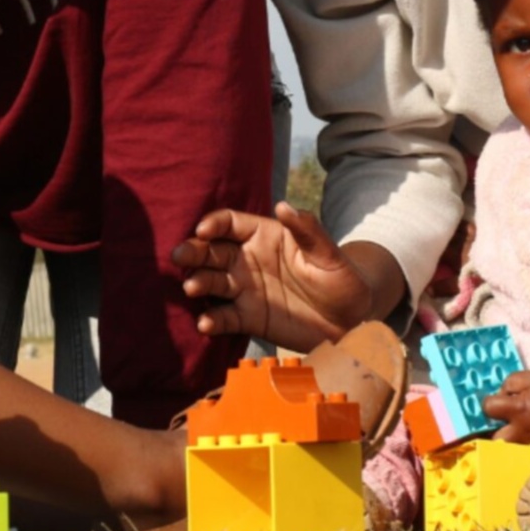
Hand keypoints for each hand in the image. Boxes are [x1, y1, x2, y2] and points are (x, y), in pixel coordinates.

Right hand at [171, 203, 372, 349]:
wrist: (350, 322)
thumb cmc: (343, 280)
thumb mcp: (330, 255)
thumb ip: (308, 231)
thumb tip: (283, 206)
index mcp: (265, 236)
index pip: (230, 223)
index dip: (214, 223)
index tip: (202, 230)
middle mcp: (248, 260)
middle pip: (213, 251)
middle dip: (194, 251)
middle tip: (179, 256)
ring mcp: (245, 289)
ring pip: (212, 282)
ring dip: (198, 283)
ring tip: (191, 288)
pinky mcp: (248, 318)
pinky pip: (224, 317)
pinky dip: (212, 320)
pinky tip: (205, 324)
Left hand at [484, 365, 529, 449]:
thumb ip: (510, 384)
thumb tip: (502, 395)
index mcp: (518, 410)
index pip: (488, 409)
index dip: (488, 402)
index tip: (495, 398)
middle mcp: (522, 430)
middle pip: (494, 438)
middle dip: (491, 429)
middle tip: (497, 419)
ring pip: (510, 444)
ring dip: (508, 433)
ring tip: (515, 421)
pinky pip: (527, 445)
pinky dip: (526, 436)